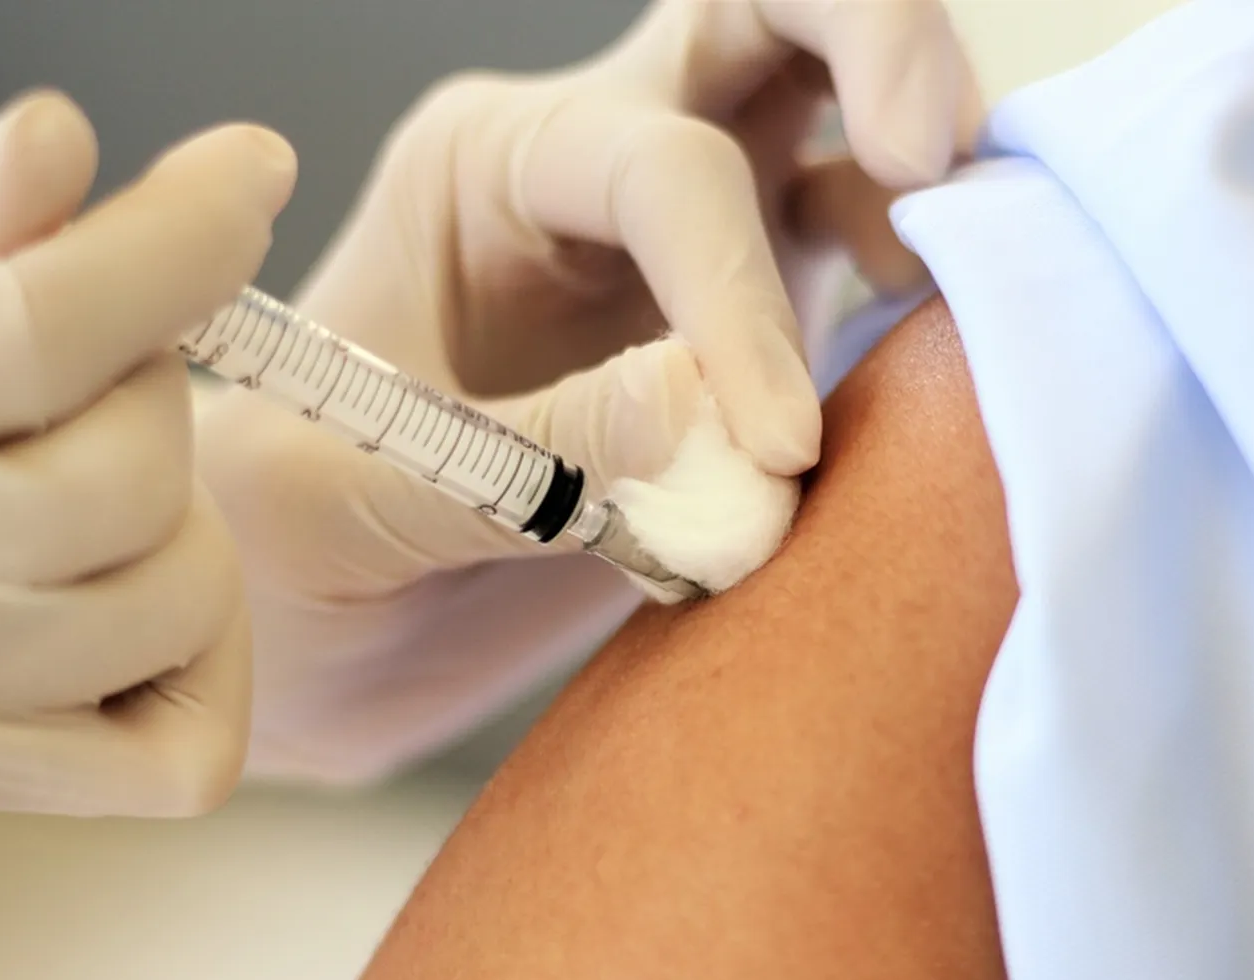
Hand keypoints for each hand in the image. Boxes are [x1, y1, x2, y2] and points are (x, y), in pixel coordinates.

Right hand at [0, 93, 294, 826]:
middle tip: (83, 387)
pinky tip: (127, 618)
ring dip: (179, 532)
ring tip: (82, 500)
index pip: (49, 328)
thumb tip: (59, 144)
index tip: (248, 176)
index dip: (179, 239)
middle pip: (136, 476)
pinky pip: (183, 756)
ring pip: (179, 604)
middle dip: (147, 402)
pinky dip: (197, 673)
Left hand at [198, 0, 980, 777]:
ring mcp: (682, 243)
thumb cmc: (283, 551)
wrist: (310, 643)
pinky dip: (923, 273)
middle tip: (933, 154)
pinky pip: (860, 250)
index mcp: (481, 166)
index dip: (739, 300)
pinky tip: (948, 331)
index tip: (775, 451)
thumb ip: (530, 459)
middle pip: (764, 11)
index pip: (659, 172)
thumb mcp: (350, 497)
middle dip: (875, 40)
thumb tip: (721, 415)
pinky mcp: (747, 329)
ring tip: (970, 261)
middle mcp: (593, 169)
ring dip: (925, 159)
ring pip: (838, 109)